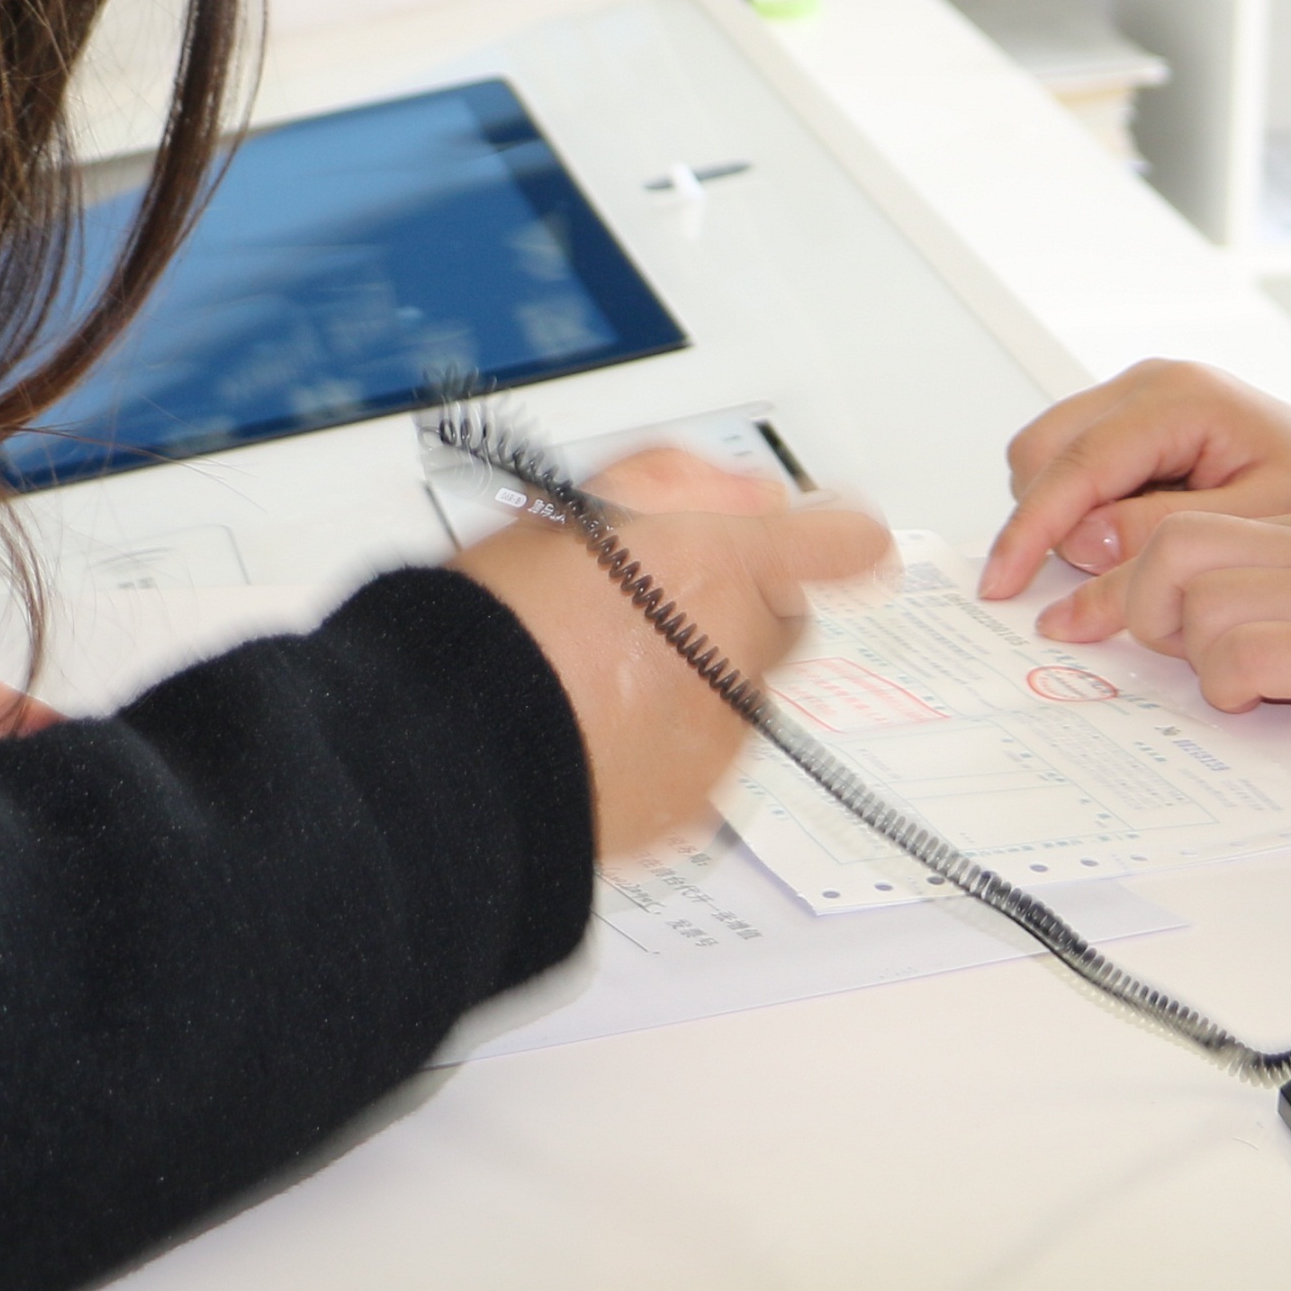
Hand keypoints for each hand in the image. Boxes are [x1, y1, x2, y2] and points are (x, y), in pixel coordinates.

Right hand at [451, 451, 891, 864]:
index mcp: (718, 566)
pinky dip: (672, 746)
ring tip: (605, 677)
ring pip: (744, 693)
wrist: (448, 754)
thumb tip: (742, 493)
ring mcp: (720, 736)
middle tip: (665, 607)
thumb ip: (674, 486)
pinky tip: (600, 734)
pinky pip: (705, 762)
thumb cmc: (492, 628)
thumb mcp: (572, 513)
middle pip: (789, 621)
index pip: (841, 543)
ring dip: (703, 679)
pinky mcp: (692, 805)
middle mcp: (736, 654)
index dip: (837, 539)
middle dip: (745, 608)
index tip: (829, 540)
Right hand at [980, 359, 1290, 600]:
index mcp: (1179, 399)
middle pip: (1042, 451)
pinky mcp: (1135, 427)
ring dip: (1063, 518)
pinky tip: (1131, 544)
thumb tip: (1085, 541)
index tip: (1002, 586)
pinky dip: (1082, 512)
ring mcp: (1137, 400)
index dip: (1031, 529)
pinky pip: (1074, 468)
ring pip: (1048, 459)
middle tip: (1082, 588)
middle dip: (1043, 521)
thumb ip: (1166, 532)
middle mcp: (1149, 386)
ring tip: (1129, 563)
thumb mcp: (1259, 523)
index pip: (1075, 463)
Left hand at [1041, 505, 1290, 802]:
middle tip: (1156, 661)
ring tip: (1248, 693)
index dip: (1129, 579)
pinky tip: (1276, 704)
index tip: (1081, 622)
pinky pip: (1246, 651)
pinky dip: (1236, 685)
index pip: (1195, 525)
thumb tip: (1195, 651)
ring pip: (1201, 597)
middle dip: (1140, 605)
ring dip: (1200, 659)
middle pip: (1179, 544)